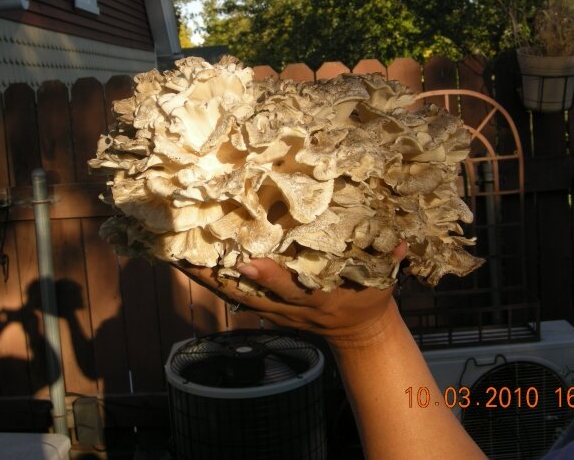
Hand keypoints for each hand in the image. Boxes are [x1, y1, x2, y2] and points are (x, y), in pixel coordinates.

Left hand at [177, 242, 406, 346]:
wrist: (357, 332)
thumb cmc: (367, 298)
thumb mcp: (381, 280)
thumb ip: (389, 260)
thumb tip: (401, 241)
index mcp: (317, 297)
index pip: (291, 289)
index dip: (269, 278)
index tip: (247, 262)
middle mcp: (289, 307)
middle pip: (246, 294)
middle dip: (215, 275)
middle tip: (183, 252)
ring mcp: (273, 310)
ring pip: (231, 294)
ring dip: (203, 276)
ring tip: (172, 252)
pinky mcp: (264, 308)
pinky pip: (231, 294)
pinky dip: (210, 279)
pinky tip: (187, 262)